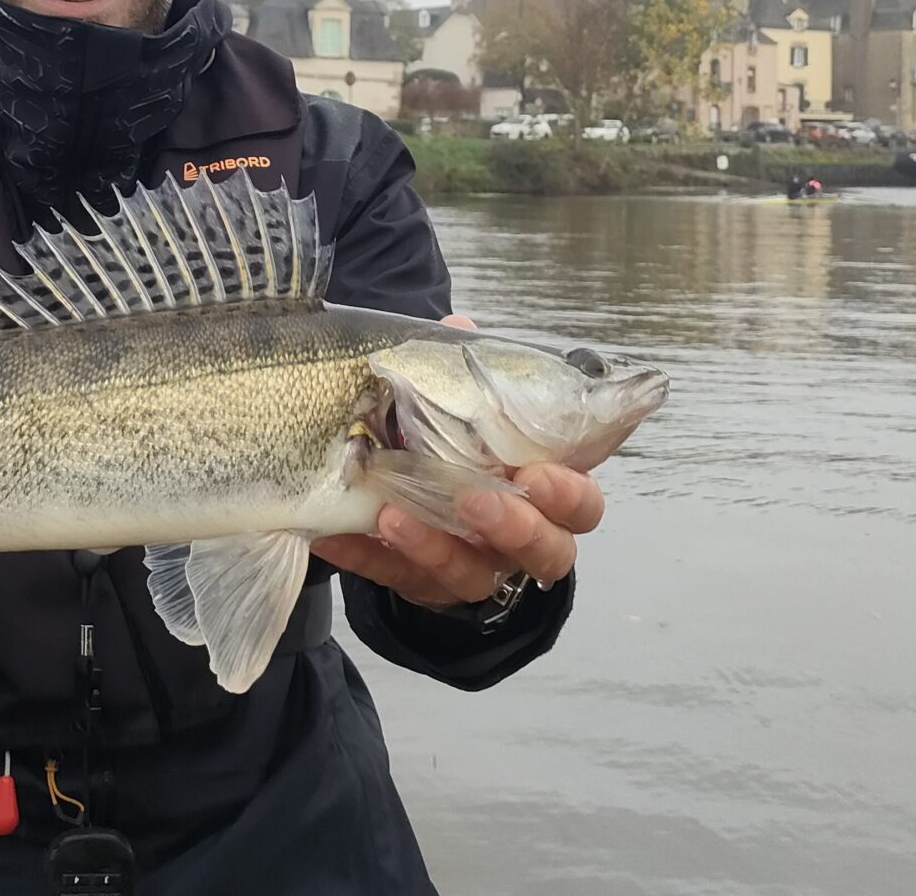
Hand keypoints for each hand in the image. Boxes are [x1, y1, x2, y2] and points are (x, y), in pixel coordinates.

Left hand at [312, 314, 608, 610]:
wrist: (426, 509)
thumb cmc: (466, 452)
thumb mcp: (475, 416)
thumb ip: (472, 377)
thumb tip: (460, 329)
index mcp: (546, 496)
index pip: (580, 505)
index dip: (568, 495)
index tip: (536, 473)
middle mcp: (520, 541)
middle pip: (543, 551)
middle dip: (512, 527)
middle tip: (475, 500)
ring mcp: (473, 568)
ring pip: (470, 575)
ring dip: (433, 547)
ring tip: (393, 513)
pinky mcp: (419, 585)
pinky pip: (394, 577)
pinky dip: (366, 556)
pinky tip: (334, 534)